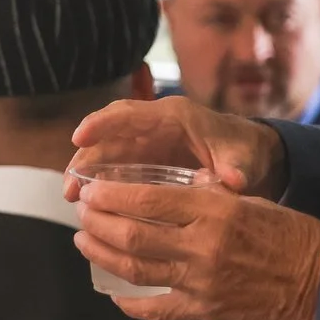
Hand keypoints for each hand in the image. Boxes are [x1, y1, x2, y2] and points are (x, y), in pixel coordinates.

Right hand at [67, 97, 286, 200]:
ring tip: (71, 198)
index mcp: (173, 117)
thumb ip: (237, 168)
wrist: (249, 158)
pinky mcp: (141, 163)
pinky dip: (99, 185)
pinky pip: (112, 171)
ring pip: (104, 154)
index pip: (129, 113)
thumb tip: (234, 182)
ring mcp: (143, 145)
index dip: (102, 123)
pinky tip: (89, 206)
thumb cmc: (244, 151)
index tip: (79, 137)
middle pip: (107, 136)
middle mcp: (150, 127)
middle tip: (71, 186)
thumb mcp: (244, 158)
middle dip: (85, 158)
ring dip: (85, 174)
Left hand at [74, 178, 319, 319]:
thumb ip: (211, 193)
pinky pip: (156, 308)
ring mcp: (201, 280)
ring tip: (84, 241)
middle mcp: (203, 244)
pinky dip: (130, 302)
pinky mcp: (206, 310)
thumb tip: (177, 181)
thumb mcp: (253, 201)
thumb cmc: (294, 236)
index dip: (112, 194)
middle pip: (131, 233)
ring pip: (134, 268)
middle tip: (82, 213)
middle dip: (97, 222)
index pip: (149, 198)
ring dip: (101, 254)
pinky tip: (114, 293)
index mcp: (216, 209)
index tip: (92, 190)